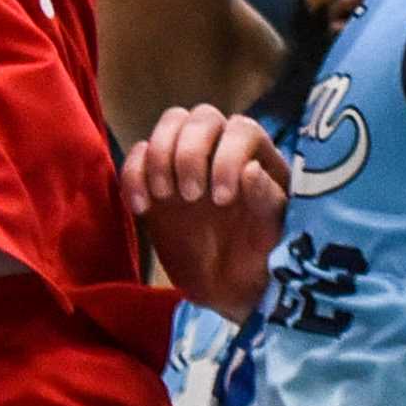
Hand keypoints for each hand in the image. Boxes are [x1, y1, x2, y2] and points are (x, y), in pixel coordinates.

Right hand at [123, 105, 288, 322]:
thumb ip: (267, 202)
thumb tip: (250, 169)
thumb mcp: (273, 236)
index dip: (228, 157)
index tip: (222, 199)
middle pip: (201, 117)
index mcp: (257, 155)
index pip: (241, 129)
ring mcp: (186, 159)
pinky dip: (133, 175)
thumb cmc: (260, 257)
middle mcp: (221, 147)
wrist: (230, 288)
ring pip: (170, 124)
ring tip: (165, 196)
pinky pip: (137, 155)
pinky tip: (141, 208)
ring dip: (161, 155)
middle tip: (191, 196)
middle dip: (190, 152)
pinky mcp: (154, 178)